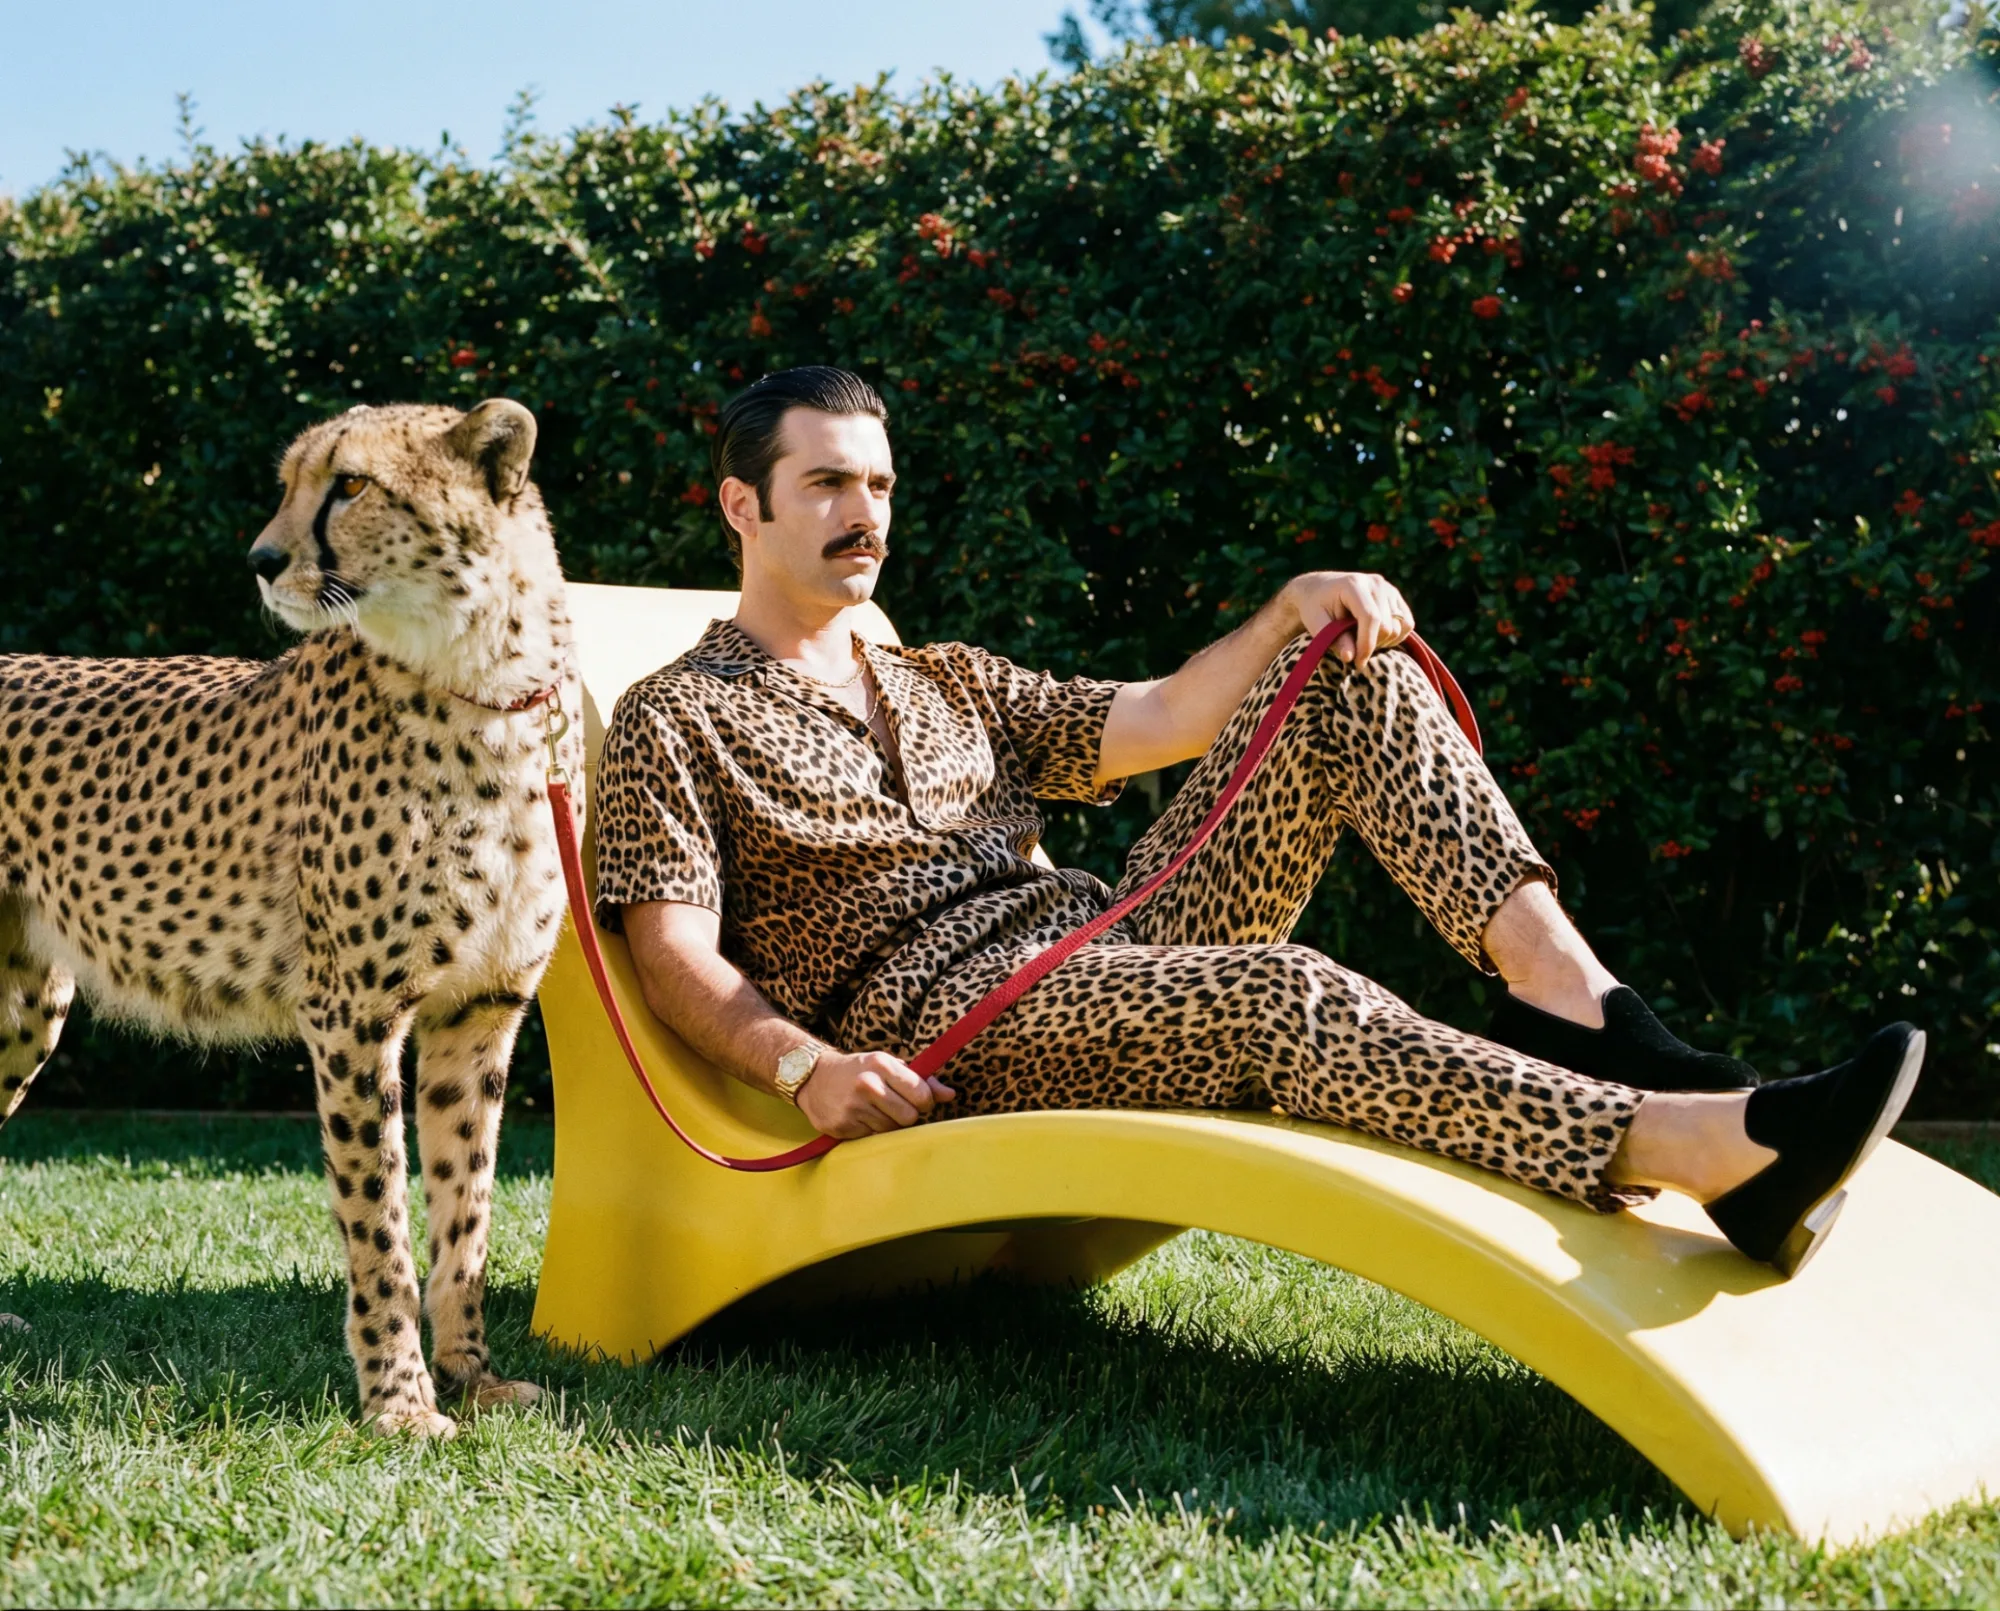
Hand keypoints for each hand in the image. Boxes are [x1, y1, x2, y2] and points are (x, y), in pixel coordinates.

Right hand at [795, 1048, 956, 1138]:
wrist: (814, 1077)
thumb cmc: (860, 1070)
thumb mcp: (888, 1066)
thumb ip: (921, 1080)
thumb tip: (950, 1095)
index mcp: (882, 1065)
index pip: (921, 1095)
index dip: (925, 1102)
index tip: (919, 1101)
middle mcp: (867, 1084)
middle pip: (909, 1117)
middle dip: (907, 1115)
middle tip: (897, 1107)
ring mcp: (853, 1107)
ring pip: (891, 1130)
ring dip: (888, 1123)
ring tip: (875, 1110)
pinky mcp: (842, 1126)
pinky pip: (871, 1137)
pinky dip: (870, 1130)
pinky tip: (860, 1117)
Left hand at [1286, 570, 1415, 668]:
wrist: (1319, 589)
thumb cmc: (1315, 608)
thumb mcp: (1316, 624)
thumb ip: (1333, 639)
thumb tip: (1350, 657)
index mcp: (1353, 584)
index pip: (1371, 617)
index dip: (1367, 644)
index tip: (1357, 663)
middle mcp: (1375, 583)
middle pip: (1387, 625)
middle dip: (1372, 645)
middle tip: (1353, 651)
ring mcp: (1388, 588)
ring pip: (1400, 626)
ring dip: (1383, 642)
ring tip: (1361, 641)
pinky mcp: (1395, 597)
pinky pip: (1407, 624)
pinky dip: (1395, 637)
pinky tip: (1375, 638)